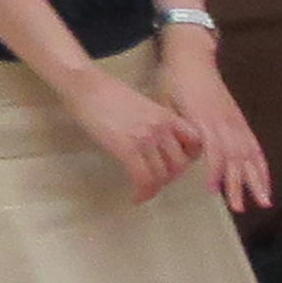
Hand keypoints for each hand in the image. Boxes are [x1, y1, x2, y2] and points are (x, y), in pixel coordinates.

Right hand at [53, 63, 204, 204]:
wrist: (85, 85)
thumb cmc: (108, 94)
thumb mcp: (143, 106)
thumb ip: (156, 123)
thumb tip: (159, 143)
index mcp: (167, 116)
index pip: (195, 143)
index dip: (189, 158)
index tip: (175, 163)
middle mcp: (161, 128)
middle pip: (179, 164)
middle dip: (169, 176)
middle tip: (156, 180)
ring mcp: (146, 139)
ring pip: (162, 175)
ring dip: (154, 187)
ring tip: (144, 188)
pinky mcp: (127, 148)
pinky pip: (143, 179)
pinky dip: (142, 192)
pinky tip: (136, 197)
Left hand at [154, 34, 269, 213]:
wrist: (192, 57)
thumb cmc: (175, 79)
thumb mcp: (166, 100)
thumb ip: (177, 127)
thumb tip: (188, 153)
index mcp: (204, 118)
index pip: (213, 149)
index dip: (214, 170)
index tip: (212, 190)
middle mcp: (224, 122)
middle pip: (235, 157)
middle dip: (238, 184)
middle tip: (238, 208)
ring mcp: (236, 122)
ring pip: (249, 155)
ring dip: (257, 180)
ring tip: (263, 202)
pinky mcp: (241, 122)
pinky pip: (255, 147)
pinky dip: (261, 166)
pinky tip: (265, 182)